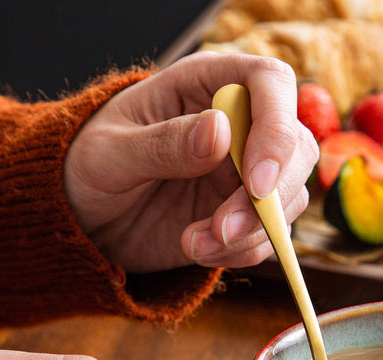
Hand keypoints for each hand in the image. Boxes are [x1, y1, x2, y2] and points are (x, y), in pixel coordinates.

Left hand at [63, 52, 318, 271]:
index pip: (271, 84)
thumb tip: (220, 131)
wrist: (86, 217)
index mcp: (206, 85)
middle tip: (223, 230)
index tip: (255, 183)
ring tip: (194, 245)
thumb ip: (163, 143)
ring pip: (289, 199)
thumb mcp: (110, 153)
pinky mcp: (246, 215)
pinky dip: (243, 252)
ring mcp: (247, 173)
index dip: (276, 129)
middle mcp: (240, 126)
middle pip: (297, 149)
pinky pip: (270, 236)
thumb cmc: (88, 166)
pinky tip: (198, 251)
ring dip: (252, 233)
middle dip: (268, 199)